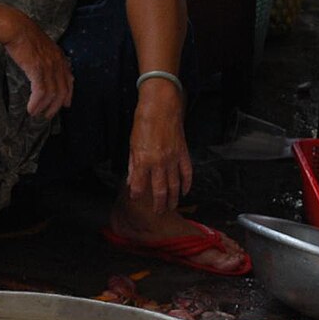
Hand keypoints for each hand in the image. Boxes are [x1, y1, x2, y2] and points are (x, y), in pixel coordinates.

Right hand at [3, 12, 73, 118]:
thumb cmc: (22, 34)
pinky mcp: (38, 69)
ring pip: (52, 93)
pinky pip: (40, 92)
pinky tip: (31, 109)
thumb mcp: (39, 44)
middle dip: (56, 105)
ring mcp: (48, 66)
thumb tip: (40, 66)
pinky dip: (36, 103)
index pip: (69, 78)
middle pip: (62, 90)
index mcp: (58, 55)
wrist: (15, 27)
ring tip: (36, 114)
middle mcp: (57, 62)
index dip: (68, 94)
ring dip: (44, 107)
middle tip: (49, 114)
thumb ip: (44, 56)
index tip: (65, 104)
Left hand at [126, 82, 191, 213]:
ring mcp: (173, 159)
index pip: (140, 185)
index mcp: (144, 160)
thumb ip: (133, 165)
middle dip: (159, 205)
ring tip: (171, 207)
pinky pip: (187, 173)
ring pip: (175, 185)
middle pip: (160, 191)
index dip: (137, 195)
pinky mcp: (184, 153)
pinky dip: (187, 184)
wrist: (162, 107)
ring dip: (174, 199)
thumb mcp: (132, 144)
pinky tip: (185, 192)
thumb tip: (132, 181)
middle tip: (158, 213)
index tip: (136, 199)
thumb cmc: (143, 122)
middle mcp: (159, 162)